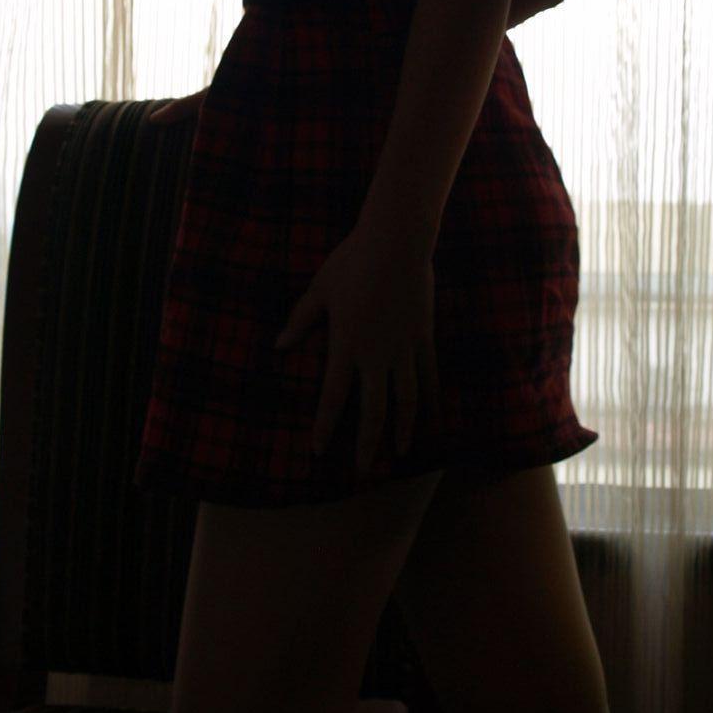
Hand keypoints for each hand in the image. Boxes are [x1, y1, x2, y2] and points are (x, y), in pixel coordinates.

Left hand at [274, 224, 438, 472]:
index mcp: (346, 343)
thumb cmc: (351, 261)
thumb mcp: (318, 289)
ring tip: (402, 451)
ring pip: (406, 399)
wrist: (396, 241)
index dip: (325, 426)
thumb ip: (301, 320)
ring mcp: (404, 347)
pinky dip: (430, 397)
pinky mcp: (423, 336)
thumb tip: (280, 346)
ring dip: (403, 428)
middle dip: (367, 443)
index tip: (318, 450)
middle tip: (364, 471)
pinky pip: (428, 374)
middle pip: (373, 409)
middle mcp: (376, 353)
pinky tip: (432, 415)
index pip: (332, 396)